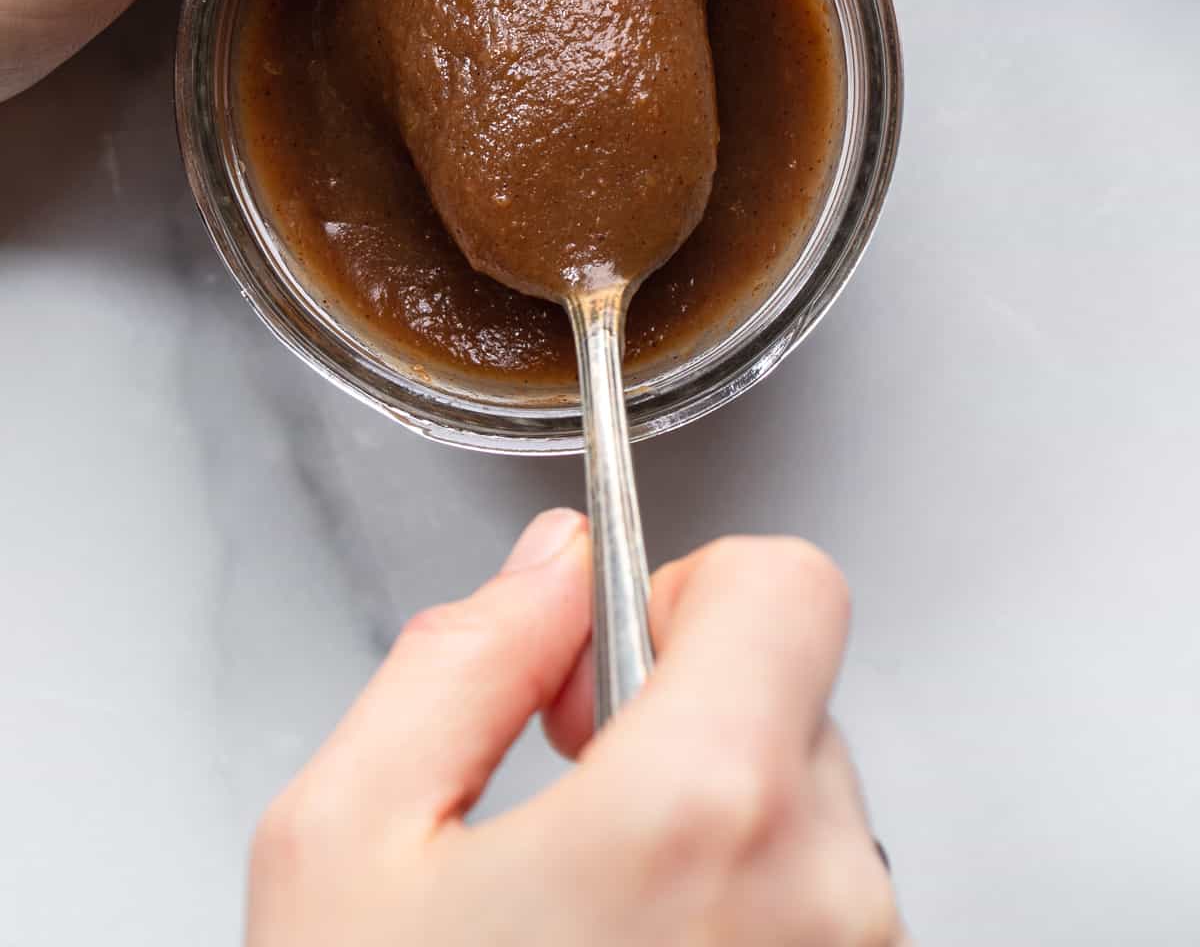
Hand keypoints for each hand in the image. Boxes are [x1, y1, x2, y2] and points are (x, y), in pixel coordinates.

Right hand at [247, 512, 904, 945]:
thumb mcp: (346, 843)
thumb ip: (458, 659)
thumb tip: (543, 573)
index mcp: (700, 812)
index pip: (789, 583)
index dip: (684, 588)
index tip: (610, 663)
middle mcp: (822, 901)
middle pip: (794, 697)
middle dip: (686, 721)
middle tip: (580, 809)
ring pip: (810, 816)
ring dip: (716, 833)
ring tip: (601, 927)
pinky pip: (823, 918)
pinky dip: (745, 917)